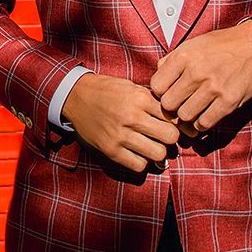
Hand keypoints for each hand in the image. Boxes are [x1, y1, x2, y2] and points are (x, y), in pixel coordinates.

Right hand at [60, 73, 181, 172]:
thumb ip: (151, 99)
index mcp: (139, 98)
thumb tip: (173, 114)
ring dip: (158, 151)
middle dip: (171, 138)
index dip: (175, 121)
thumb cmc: (106, 90)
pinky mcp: (110, 150)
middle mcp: (132, 117)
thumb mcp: (131, 86)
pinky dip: (141, 161)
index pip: (172, 116)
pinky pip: (138, 165)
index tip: (172, 124)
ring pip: (157, 154)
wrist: (76, 97)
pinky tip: (138, 153)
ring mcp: (121, 135)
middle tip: (164, 136)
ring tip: (152, 145)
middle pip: (170, 137)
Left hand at [150, 20, 251, 134]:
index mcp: (184, 57)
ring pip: (185, 116)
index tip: (167, 91)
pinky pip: (204, 123)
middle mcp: (196, 72)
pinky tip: (203, 114)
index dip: (159, 92)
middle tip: (178, 103)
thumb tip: (157, 76)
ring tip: (191, 109)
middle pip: (168, 104)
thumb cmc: (220, 46)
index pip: (156, 86)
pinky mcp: (228, 101)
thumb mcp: (192, 44)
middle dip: (171, 106)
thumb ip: (171, 59)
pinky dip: (201, 123)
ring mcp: (213, 88)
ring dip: (186, 116)